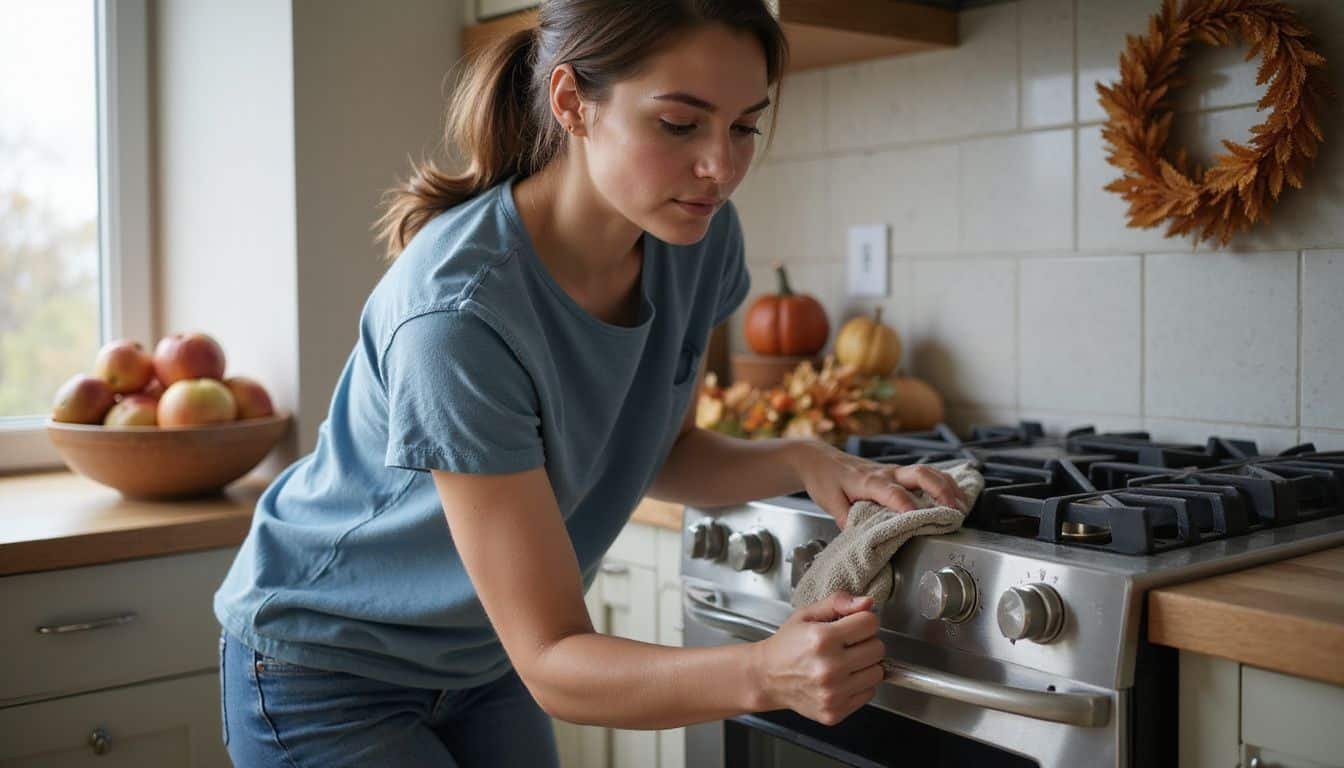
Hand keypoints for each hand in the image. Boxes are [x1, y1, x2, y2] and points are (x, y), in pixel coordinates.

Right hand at [750, 592, 885, 725]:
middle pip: (878, 648)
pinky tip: (841, 679)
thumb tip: (867, 603)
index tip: (851, 625)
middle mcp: (829, 668)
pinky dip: (859, 685)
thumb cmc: (786, 645)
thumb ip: (838, 603)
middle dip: (866, 642)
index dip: (862, 621)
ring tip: (844, 662)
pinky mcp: (835, 711)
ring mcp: (833, 693)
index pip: (870, 623)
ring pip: (877, 672)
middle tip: (846, 644)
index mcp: (822, 639)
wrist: (766, 677)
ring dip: (865, 665)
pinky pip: (868, 693)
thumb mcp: (806, 615)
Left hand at [790, 442, 967, 527]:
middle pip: (919, 474)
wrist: (819, 459)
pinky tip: (956, 493)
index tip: (920, 518)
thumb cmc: (825, 479)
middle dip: (940, 489)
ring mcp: (893, 471)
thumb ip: (846, 519)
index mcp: (868, 481)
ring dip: (947, 485)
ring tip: (962, 504)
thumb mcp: (829, 502)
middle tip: (954, 509)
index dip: (906, 505)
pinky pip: (924, 473)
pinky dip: (943, 482)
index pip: (892, 492)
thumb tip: (863, 537)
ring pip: (927, 471)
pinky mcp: (896, 472)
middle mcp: (885, 473)